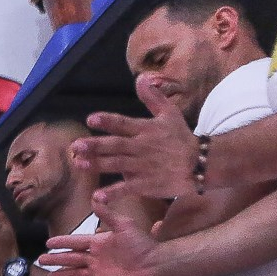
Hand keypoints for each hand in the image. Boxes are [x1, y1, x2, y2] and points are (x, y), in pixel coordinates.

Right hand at [39, 184, 166, 275]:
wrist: (154, 263)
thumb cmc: (141, 244)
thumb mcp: (124, 225)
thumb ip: (108, 213)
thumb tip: (94, 198)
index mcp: (99, 244)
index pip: (76, 242)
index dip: (62, 242)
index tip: (48, 243)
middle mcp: (96, 259)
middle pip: (72, 259)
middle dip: (57, 259)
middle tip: (41, 259)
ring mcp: (99, 275)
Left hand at [74, 75, 200, 199]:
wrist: (200, 163)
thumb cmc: (181, 138)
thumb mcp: (170, 114)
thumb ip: (153, 98)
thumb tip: (141, 78)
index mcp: (146, 130)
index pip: (124, 123)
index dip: (108, 121)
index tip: (91, 119)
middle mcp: (142, 147)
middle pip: (116, 145)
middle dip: (96, 145)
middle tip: (76, 146)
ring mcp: (143, 166)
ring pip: (117, 165)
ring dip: (98, 165)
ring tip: (79, 164)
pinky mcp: (146, 184)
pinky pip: (127, 188)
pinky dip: (113, 193)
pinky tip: (97, 197)